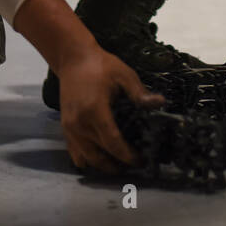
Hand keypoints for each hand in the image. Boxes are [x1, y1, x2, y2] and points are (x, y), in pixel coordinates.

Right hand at [56, 41, 164, 173]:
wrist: (73, 59)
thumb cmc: (101, 65)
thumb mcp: (124, 75)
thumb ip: (140, 93)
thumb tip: (160, 103)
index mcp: (95, 111)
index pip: (113, 143)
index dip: (127, 156)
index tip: (141, 161)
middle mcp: (79, 123)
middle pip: (98, 156)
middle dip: (117, 166)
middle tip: (134, 166)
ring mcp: (69, 128)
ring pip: (85, 159)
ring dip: (102, 165)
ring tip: (119, 165)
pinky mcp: (65, 128)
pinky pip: (75, 153)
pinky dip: (87, 159)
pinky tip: (101, 157)